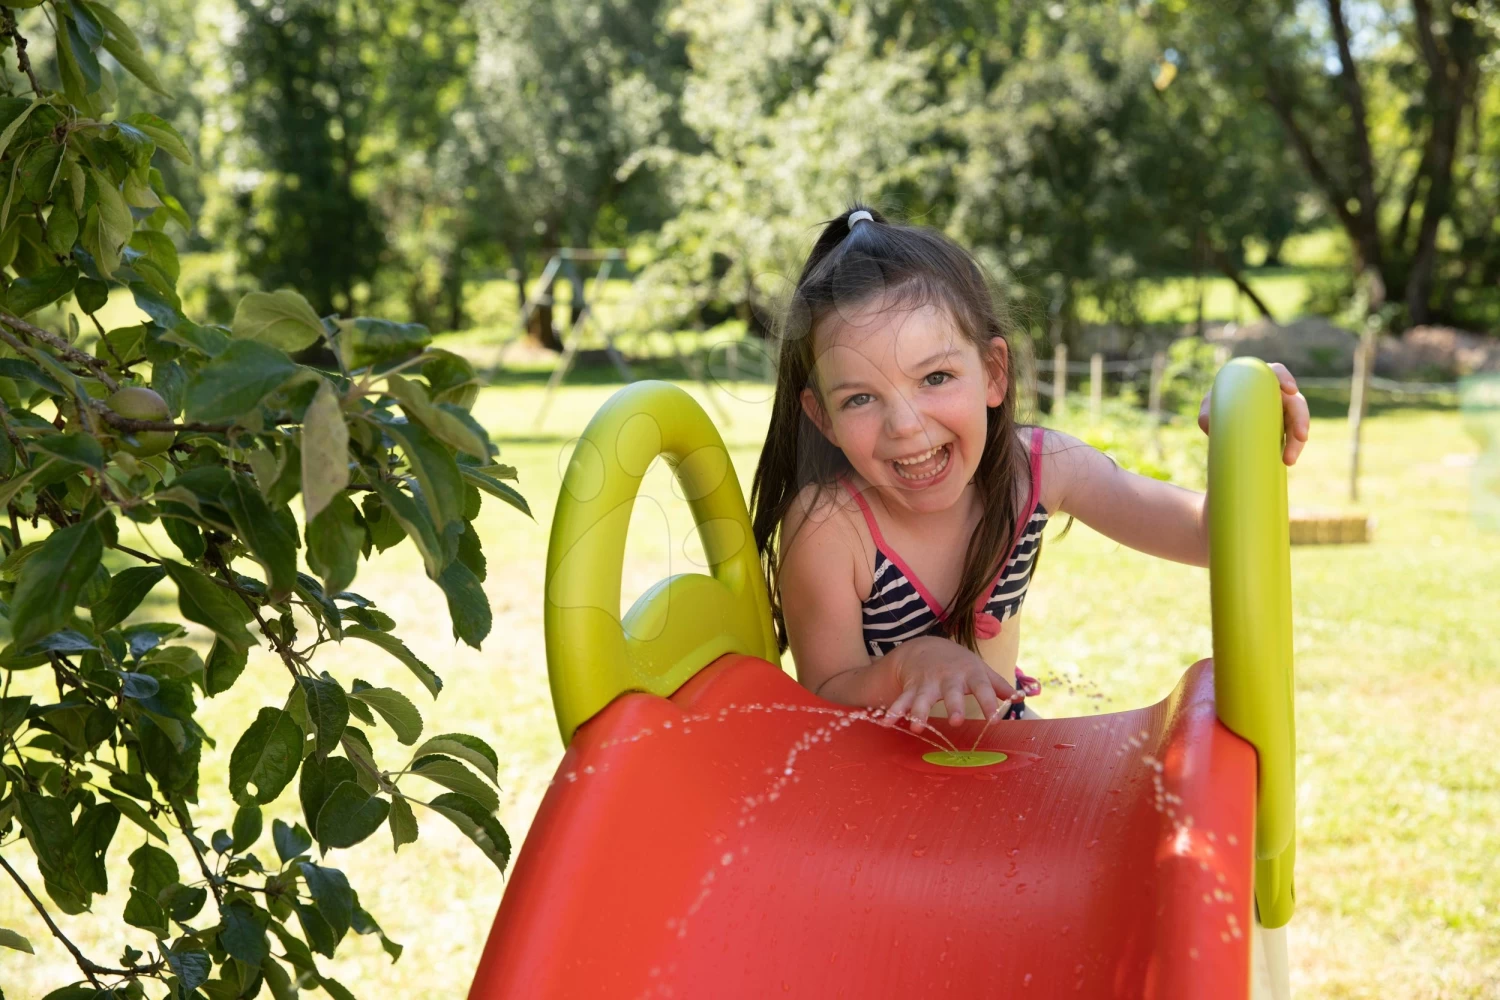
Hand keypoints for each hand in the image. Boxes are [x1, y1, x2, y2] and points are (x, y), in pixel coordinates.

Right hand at [879, 635, 1019, 732]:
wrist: (925, 647)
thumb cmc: (959, 664)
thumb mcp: (980, 670)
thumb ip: (999, 685)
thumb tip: (1022, 697)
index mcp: (970, 674)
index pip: (983, 689)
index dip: (989, 703)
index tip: (995, 720)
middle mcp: (948, 678)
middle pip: (951, 692)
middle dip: (953, 705)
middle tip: (956, 721)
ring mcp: (927, 682)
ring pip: (923, 698)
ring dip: (919, 712)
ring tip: (917, 727)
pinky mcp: (911, 687)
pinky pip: (902, 700)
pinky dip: (894, 711)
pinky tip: (886, 723)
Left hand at [1198, 362, 1309, 465]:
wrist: (1222, 418)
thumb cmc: (1219, 403)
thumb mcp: (1211, 404)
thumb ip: (1208, 412)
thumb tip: (1209, 426)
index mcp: (1261, 380)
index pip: (1277, 372)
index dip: (1286, 379)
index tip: (1290, 390)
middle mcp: (1276, 393)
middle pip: (1295, 402)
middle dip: (1301, 420)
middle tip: (1301, 438)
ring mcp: (1282, 410)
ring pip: (1297, 422)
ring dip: (1297, 441)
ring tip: (1289, 460)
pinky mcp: (1283, 426)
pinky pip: (1291, 436)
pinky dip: (1292, 448)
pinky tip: (1287, 461)